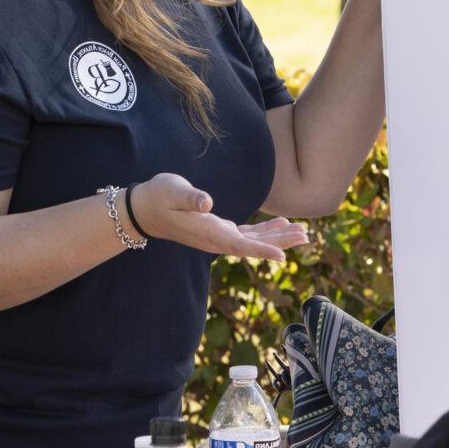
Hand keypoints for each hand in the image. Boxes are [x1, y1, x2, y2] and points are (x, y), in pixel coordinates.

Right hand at [131, 175, 307, 261]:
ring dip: (278, 237)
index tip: (283, 255)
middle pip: (253, 246)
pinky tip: (280, 224)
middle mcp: (216, 239)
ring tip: (302, 232)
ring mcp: (218, 236)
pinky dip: (265, 231)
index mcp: (208, 232)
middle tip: (305, 236)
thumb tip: (207, 203)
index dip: (262, 250)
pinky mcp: (218, 229)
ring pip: (253, 241)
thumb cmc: (157, 197)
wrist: (143, 209)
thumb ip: (190, 198)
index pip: (239, 245)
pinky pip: (246, 235)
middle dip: (280, 242)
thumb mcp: (172, 192)